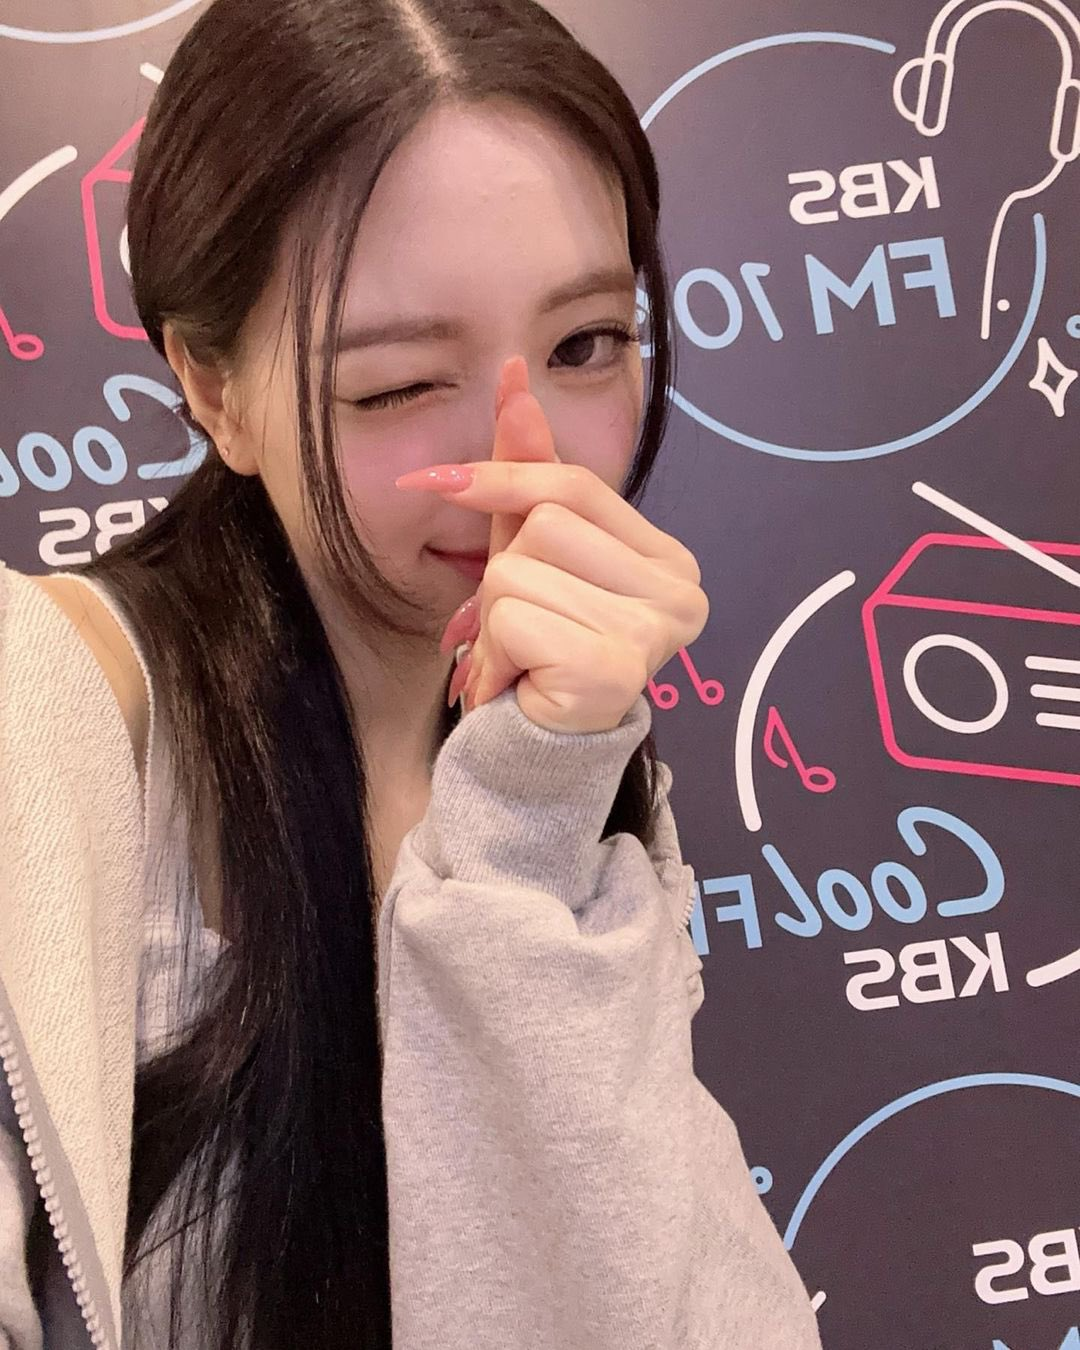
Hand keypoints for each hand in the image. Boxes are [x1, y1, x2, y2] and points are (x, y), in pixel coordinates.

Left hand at [396, 358, 707, 733]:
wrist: (536, 756)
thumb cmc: (540, 654)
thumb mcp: (531, 555)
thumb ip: (528, 473)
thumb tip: (514, 377)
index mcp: (669, 560)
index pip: (575, 488)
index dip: (502, 476)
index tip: (437, 478)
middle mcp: (680, 593)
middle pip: (544, 524)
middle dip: (504, 573)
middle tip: (519, 627)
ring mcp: (653, 632)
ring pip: (519, 569)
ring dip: (495, 619)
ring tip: (520, 658)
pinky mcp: (615, 667)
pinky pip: (514, 619)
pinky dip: (495, 653)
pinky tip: (519, 683)